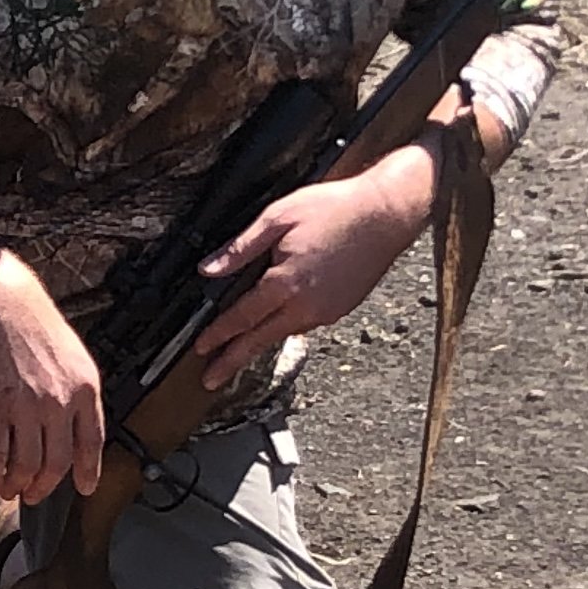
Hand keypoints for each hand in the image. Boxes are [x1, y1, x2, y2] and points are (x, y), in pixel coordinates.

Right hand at [0, 251, 105, 507]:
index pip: (92, 443)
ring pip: (27, 465)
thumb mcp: (71, 354)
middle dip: (45, 486)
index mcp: (85, 388)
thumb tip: (76, 426)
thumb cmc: (30, 323)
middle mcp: (60, 401)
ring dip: (17, 485)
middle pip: (57, 462)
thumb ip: (76, 391)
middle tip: (35, 495)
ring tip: (9, 489)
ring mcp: (27, 406)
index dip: (88, 471)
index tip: (84, 488)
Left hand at [191, 140, 439, 387]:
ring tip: (238, 353)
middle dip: (232, 361)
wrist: (386, 213)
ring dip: (260, 342)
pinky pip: (305, 323)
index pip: (242, 317)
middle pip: (260, 339)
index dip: (218, 335)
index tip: (201, 349)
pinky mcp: (341, 309)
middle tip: (210, 380)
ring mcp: (326, 311)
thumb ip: (241, 248)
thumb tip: (209, 269)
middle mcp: (306, 305)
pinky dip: (286, 326)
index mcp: (286, 283)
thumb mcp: (278, 217)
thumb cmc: (335, 208)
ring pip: (284, 332)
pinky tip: (277, 323)